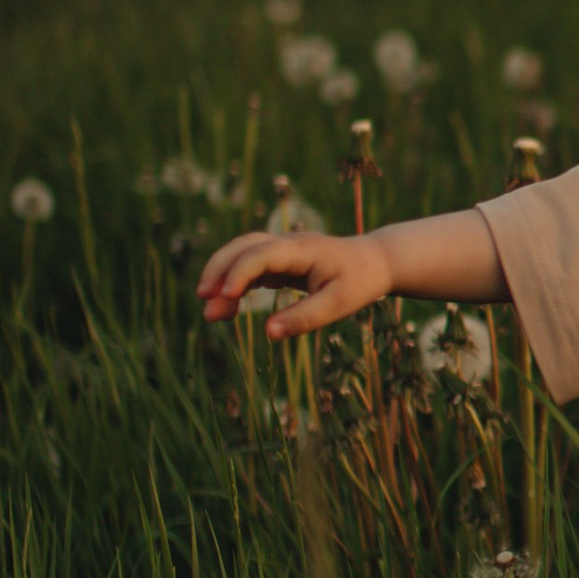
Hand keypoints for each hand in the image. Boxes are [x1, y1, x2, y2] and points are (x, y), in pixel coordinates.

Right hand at [199, 226, 393, 341]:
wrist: (374, 261)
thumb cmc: (360, 281)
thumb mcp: (340, 304)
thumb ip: (305, 318)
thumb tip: (269, 333)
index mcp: (303, 249)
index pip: (262, 254)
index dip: (241, 272)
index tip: (226, 296)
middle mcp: (287, 243)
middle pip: (242, 247)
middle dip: (219, 271)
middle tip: (204, 302)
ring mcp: (281, 250)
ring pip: (240, 254)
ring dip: (221, 278)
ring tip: (211, 314)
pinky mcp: (278, 261)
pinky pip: (248, 268)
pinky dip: (234, 285)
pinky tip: (227, 308)